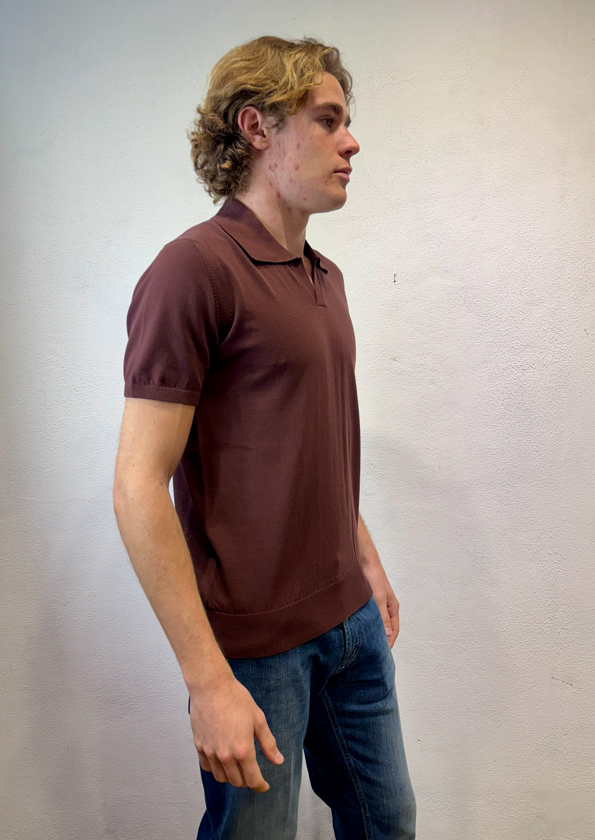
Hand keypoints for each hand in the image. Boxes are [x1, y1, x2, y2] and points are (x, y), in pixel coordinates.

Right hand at [188, 673, 283, 791]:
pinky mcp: (199, 745)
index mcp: (243, 750)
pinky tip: (221, 760)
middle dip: (247, 781)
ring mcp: (210, 751)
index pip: (252, 779)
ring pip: (221, 777)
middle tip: (252, 774)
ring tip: (237, 768)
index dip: (260, 786)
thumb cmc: (236, 699)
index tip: (264, 786)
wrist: (211, 686)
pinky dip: (215, 768)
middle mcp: (225, 755)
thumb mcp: (258, 719)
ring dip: (231, 777)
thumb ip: (268, 743)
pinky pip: (207, 767)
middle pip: (237, 781)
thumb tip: (278, 760)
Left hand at [362, 561, 399, 648]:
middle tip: (372, 652)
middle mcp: (385, 607)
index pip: (394, 630)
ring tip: (363, 643)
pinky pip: (367, 616)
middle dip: (380, 639)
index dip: (389, 642)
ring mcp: (376, 604)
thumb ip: (383, 616)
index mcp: (392, 607)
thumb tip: (388, 633)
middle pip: (385, 627)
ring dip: (371, 631)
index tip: (382, 653)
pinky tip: (357, 628)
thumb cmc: (373, 577)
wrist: (362, 560)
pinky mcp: (366, 601)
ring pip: (375, 622)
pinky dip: (364, 623)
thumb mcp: (379, 598)